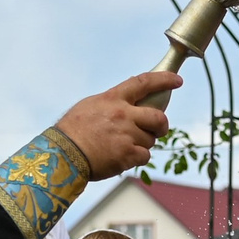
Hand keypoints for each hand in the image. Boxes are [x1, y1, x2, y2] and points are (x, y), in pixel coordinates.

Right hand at [56, 74, 178, 179]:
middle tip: (158, 129)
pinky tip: (122, 157)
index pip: (144, 83)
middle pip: (159, 117)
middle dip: (162, 125)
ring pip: (150, 140)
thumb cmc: (72, 131)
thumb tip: (128, 103)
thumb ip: (112, 102)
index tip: (176, 80)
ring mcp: (127, 135)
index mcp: (113, 99)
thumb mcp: (91, 105)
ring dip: (142, 144)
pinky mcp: (127, 155)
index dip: (164, 80)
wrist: (62, 154)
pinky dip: (136, 158)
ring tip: (122, 146)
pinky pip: (145, 156)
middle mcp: (123, 114)